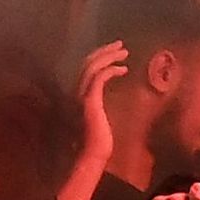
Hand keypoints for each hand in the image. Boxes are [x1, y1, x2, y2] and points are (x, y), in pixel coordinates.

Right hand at [73, 37, 128, 157]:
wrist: (92, 155)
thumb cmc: (98, 140)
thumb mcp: (100, 116)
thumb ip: (99, 103)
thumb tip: (108, 96)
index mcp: (77, 94)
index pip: (85, 69)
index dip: (99, 57)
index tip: (115, 53)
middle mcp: (75, 92)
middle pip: (87, 63)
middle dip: (104, 51)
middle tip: (120, 45)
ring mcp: (80, 96)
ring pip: (92, 67)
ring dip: (108, 57)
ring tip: (124, 52)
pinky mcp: (89, 101)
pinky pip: (98, 78)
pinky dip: (110, 70)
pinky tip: (123, 70)